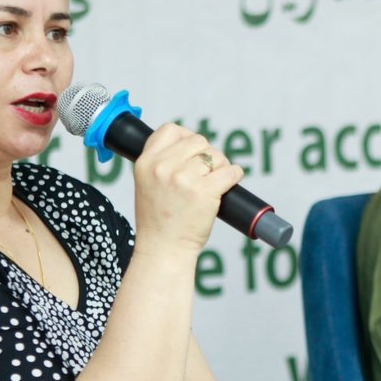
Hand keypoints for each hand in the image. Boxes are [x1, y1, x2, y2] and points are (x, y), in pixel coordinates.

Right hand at [132, 124, 243, 252]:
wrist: (163, 250)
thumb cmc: (158, 221)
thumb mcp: (146, 185)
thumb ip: (161, 164)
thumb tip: (190, 147)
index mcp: (146, 163)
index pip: (170, 130)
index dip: (186, 137)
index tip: (193, 151)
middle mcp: (162, 167)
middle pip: (198, 141)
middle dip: (207, 155)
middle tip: (207, 173)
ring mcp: (184, 179)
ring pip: (215, 156)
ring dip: (221, 167)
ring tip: (215, 184)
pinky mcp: (204, 192)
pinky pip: (230, 171)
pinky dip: (235, 175)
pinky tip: (231, 182)